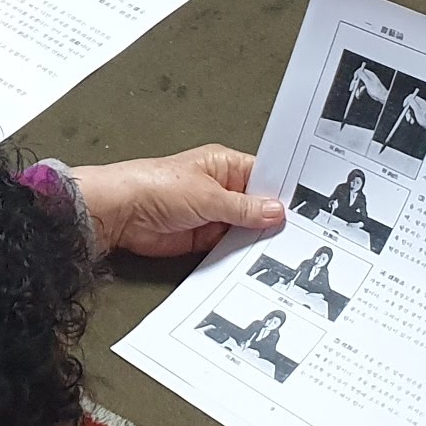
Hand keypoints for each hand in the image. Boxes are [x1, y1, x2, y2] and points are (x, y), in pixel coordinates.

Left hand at [74, 145, 282, 257]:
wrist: (121, 214)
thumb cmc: (154, 187)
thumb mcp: (208, 196)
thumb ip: (243, 207)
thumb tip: (274, 210)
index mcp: (225, 165)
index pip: (264, 175)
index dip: (282, 190)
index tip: (304, 206)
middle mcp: (222, 188)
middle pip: (257, 204)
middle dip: (272, 217)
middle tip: (296, 231)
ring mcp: (214, 214)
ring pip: (246, 228)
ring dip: (257, 237)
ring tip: (282, 247)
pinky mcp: (205, 238)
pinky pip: (231, 246)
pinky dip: (241, 253)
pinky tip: (257, 259)